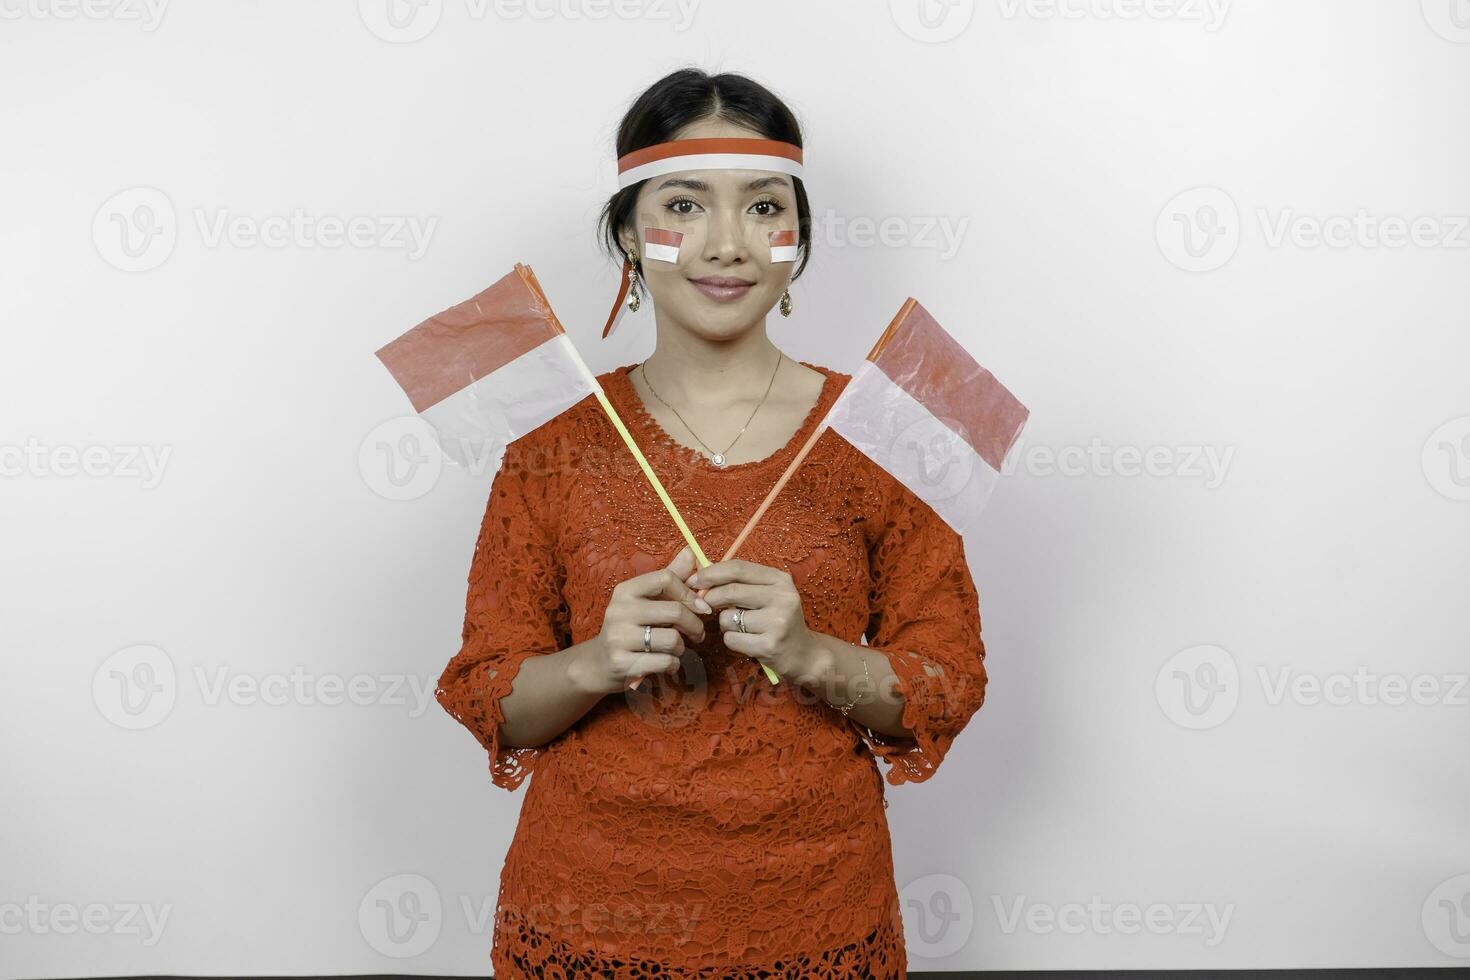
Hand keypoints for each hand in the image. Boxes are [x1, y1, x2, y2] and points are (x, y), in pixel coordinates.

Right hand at [571, 545, 712, 694]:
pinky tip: (666, 663)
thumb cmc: (630, 628)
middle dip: (694, 624)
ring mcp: (618, 638)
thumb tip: (691, 551)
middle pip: (675, 611)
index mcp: (626, 590)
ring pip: (673, 639)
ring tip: (675, 649)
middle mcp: (619, 610)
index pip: (666, 578)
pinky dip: (673, 665)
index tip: (701, 607)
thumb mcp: (645, 601)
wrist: (599, 663)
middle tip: (698, 633)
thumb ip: (669, 578)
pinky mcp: (622, 663)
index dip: (690, 593)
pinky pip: (666, 662)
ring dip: (681, 647)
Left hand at [686, 559, 818, 681]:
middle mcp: (783, 598)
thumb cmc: (777, 619)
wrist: (804, 654)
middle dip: (710, 597)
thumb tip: (701, 569)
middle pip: (730, 592)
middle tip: (705, 604)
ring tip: (741, 627)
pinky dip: (732, 641)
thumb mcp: (768, 593)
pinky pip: (731, 639)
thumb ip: (740, 581)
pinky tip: (747, 642)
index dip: (711, 572)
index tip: (694, 579)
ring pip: (728, 618)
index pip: (738, 568)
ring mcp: (778, 623)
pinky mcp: (769, 646)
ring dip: (725, 623)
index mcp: (781, 580)